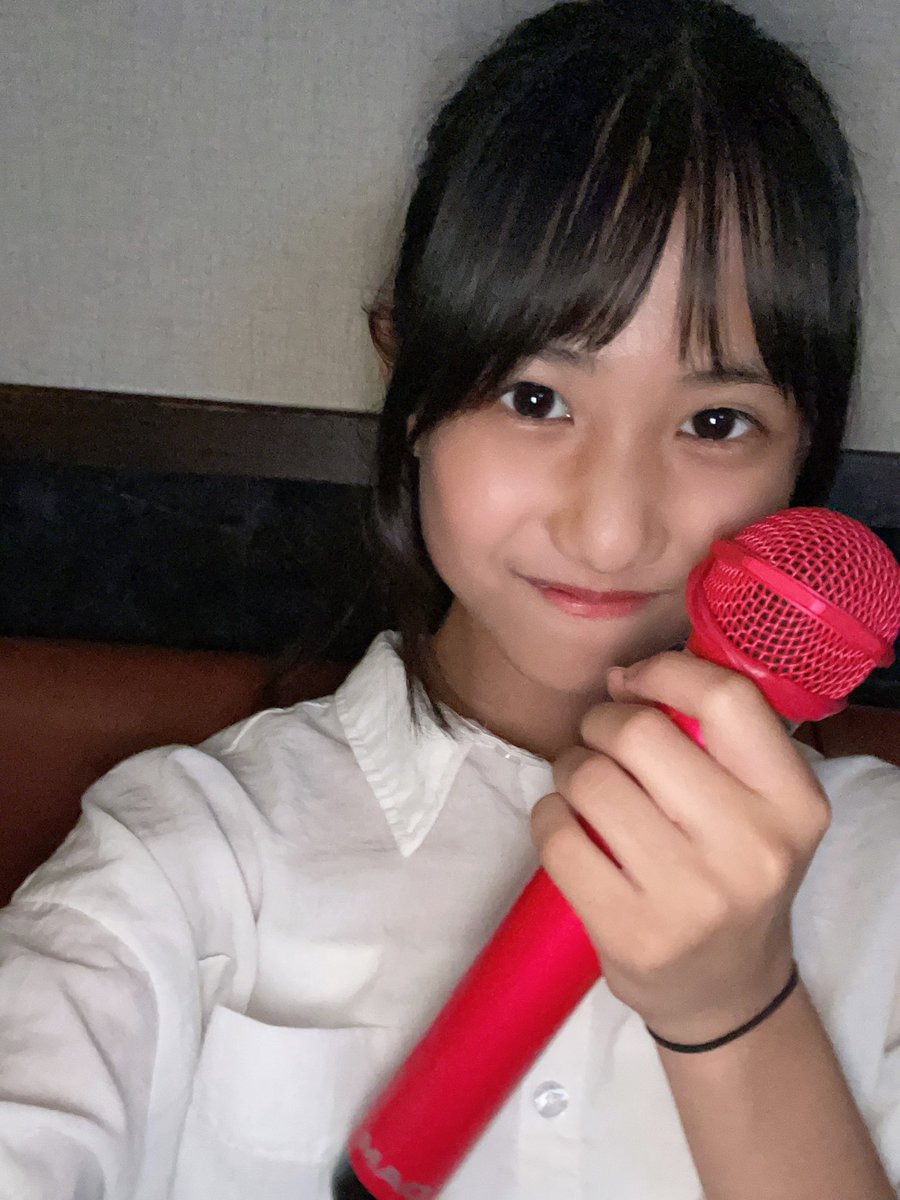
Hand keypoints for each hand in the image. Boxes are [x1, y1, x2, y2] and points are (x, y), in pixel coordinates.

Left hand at [530, 651, 830, 1043]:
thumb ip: (715, 739)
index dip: (664, 671)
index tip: (630, 682)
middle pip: (640, 733)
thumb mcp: (760, 808)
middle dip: (601, 724)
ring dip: (569, 768)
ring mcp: (692, 897)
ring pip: (590, 780)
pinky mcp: (632, 932)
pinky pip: (557, 836)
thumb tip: (622, 678)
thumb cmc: (731, 874)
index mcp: (794, 803)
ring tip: (582, 787)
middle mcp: (752, 848)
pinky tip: (566, 826)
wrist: (725, 993)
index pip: (727, 699)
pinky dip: (548, 817)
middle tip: (597, 742)